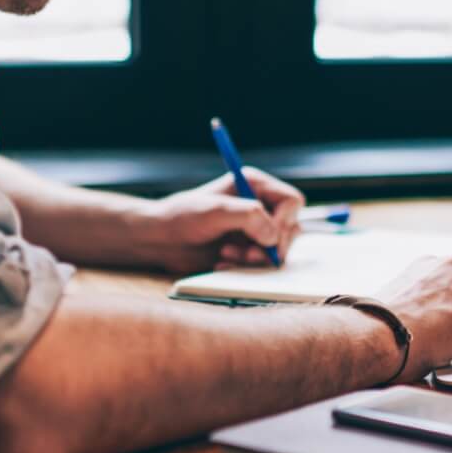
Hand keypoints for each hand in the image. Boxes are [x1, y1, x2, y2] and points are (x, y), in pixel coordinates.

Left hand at [143, 167, 303, 273]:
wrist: (160, 239)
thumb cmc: (183, 217)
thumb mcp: (216, 211)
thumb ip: (250, 217)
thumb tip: (274, 237)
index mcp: (255, 185)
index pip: (291, 201)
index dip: (285, 220)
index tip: (269, 237)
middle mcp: (259, 205)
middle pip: (291, 227)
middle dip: (271, 245)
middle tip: (248, 254)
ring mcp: (254, 229)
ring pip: (279, 248)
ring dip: (257, 258)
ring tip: (228, 256)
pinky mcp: (247, 250)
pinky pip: (263, 263)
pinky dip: (247, 268)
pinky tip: (223, 264)